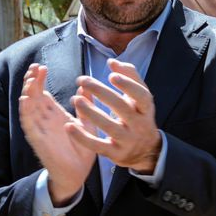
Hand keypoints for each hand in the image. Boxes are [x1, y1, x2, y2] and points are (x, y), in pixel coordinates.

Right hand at [18, 64, 94, 205]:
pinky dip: (26, 113)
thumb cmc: (81, 149)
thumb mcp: (87, 123)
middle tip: (35, 68)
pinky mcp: (38, 140)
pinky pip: (29, 125)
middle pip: (33, 97)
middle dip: (32, 82)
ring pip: (29, 108)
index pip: (42, 93)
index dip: (39, 79)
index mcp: (55, 114)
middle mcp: (45, 120)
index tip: (41, 66)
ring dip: (27, 94)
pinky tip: (25, 101)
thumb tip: (85, 86)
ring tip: (30, 80)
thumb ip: (86, 106)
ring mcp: (40, 129)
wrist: (78, 173)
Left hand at [69, 59, 163, 174]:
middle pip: (122, 108)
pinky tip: (70, 126)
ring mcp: (127, 141)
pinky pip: (97, 146)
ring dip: (91, 112)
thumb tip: (112, 61)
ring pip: (109, 127)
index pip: (141, 96)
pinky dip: (82, 137)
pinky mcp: (115, 154)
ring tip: (75, 99)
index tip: (112, 75)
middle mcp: (139, 125)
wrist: (146, 151)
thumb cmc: (138, 116)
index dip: (128, 85)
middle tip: (83, 80)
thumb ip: (130, 77)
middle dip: (102, 93)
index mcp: (146, 109)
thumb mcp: (141, 98)